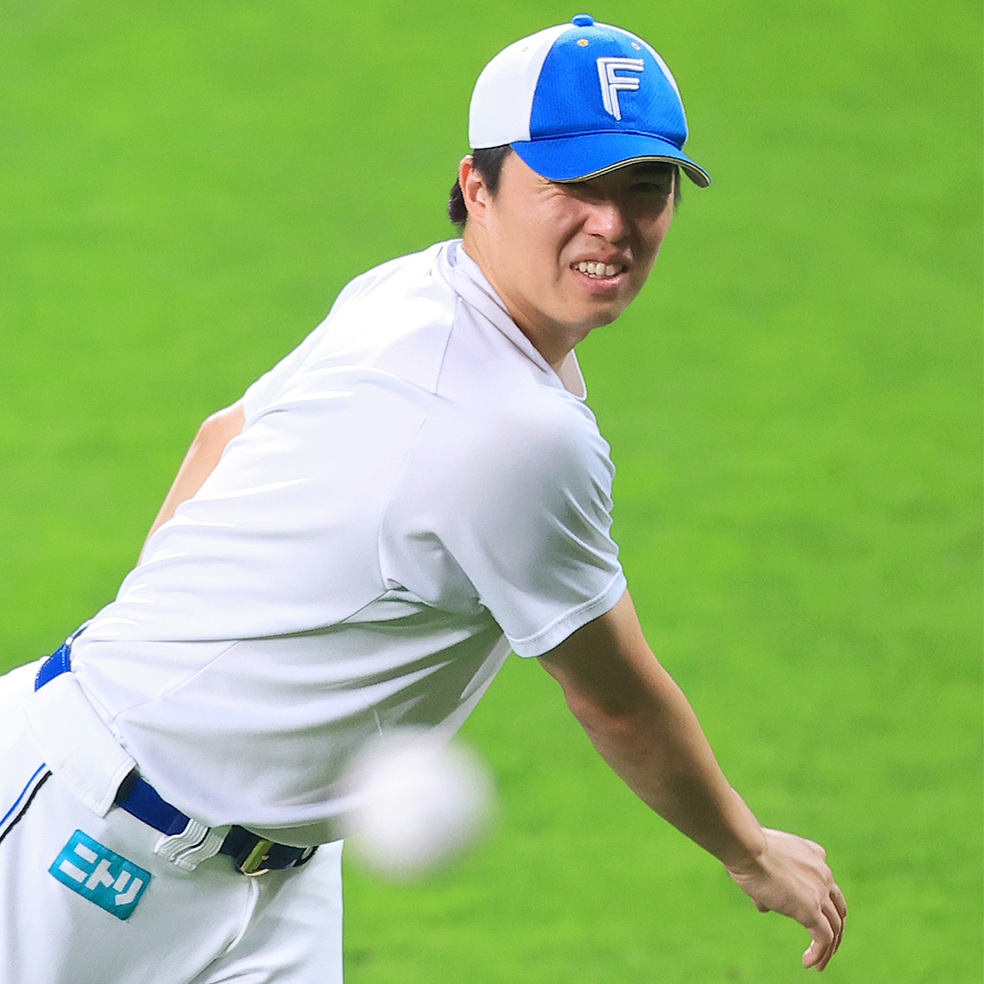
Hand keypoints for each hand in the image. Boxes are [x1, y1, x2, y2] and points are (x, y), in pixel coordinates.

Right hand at [725, 827, 846, 970]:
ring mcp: (819, 891)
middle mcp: (823, 873)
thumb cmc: (746, 850)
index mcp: (814, 855)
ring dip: (829, 948)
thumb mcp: (762, 862)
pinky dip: (819, 953)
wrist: (747, 849)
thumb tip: (764, 906)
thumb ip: (768, 882)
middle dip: (835, 929)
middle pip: (838, 908)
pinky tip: (807, 963)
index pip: (828, 883)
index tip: (815, 917)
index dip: (824, 903)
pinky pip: (823, 938)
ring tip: (819, 964)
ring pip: (835, 926)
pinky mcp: (811, 909)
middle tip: (827, 945)